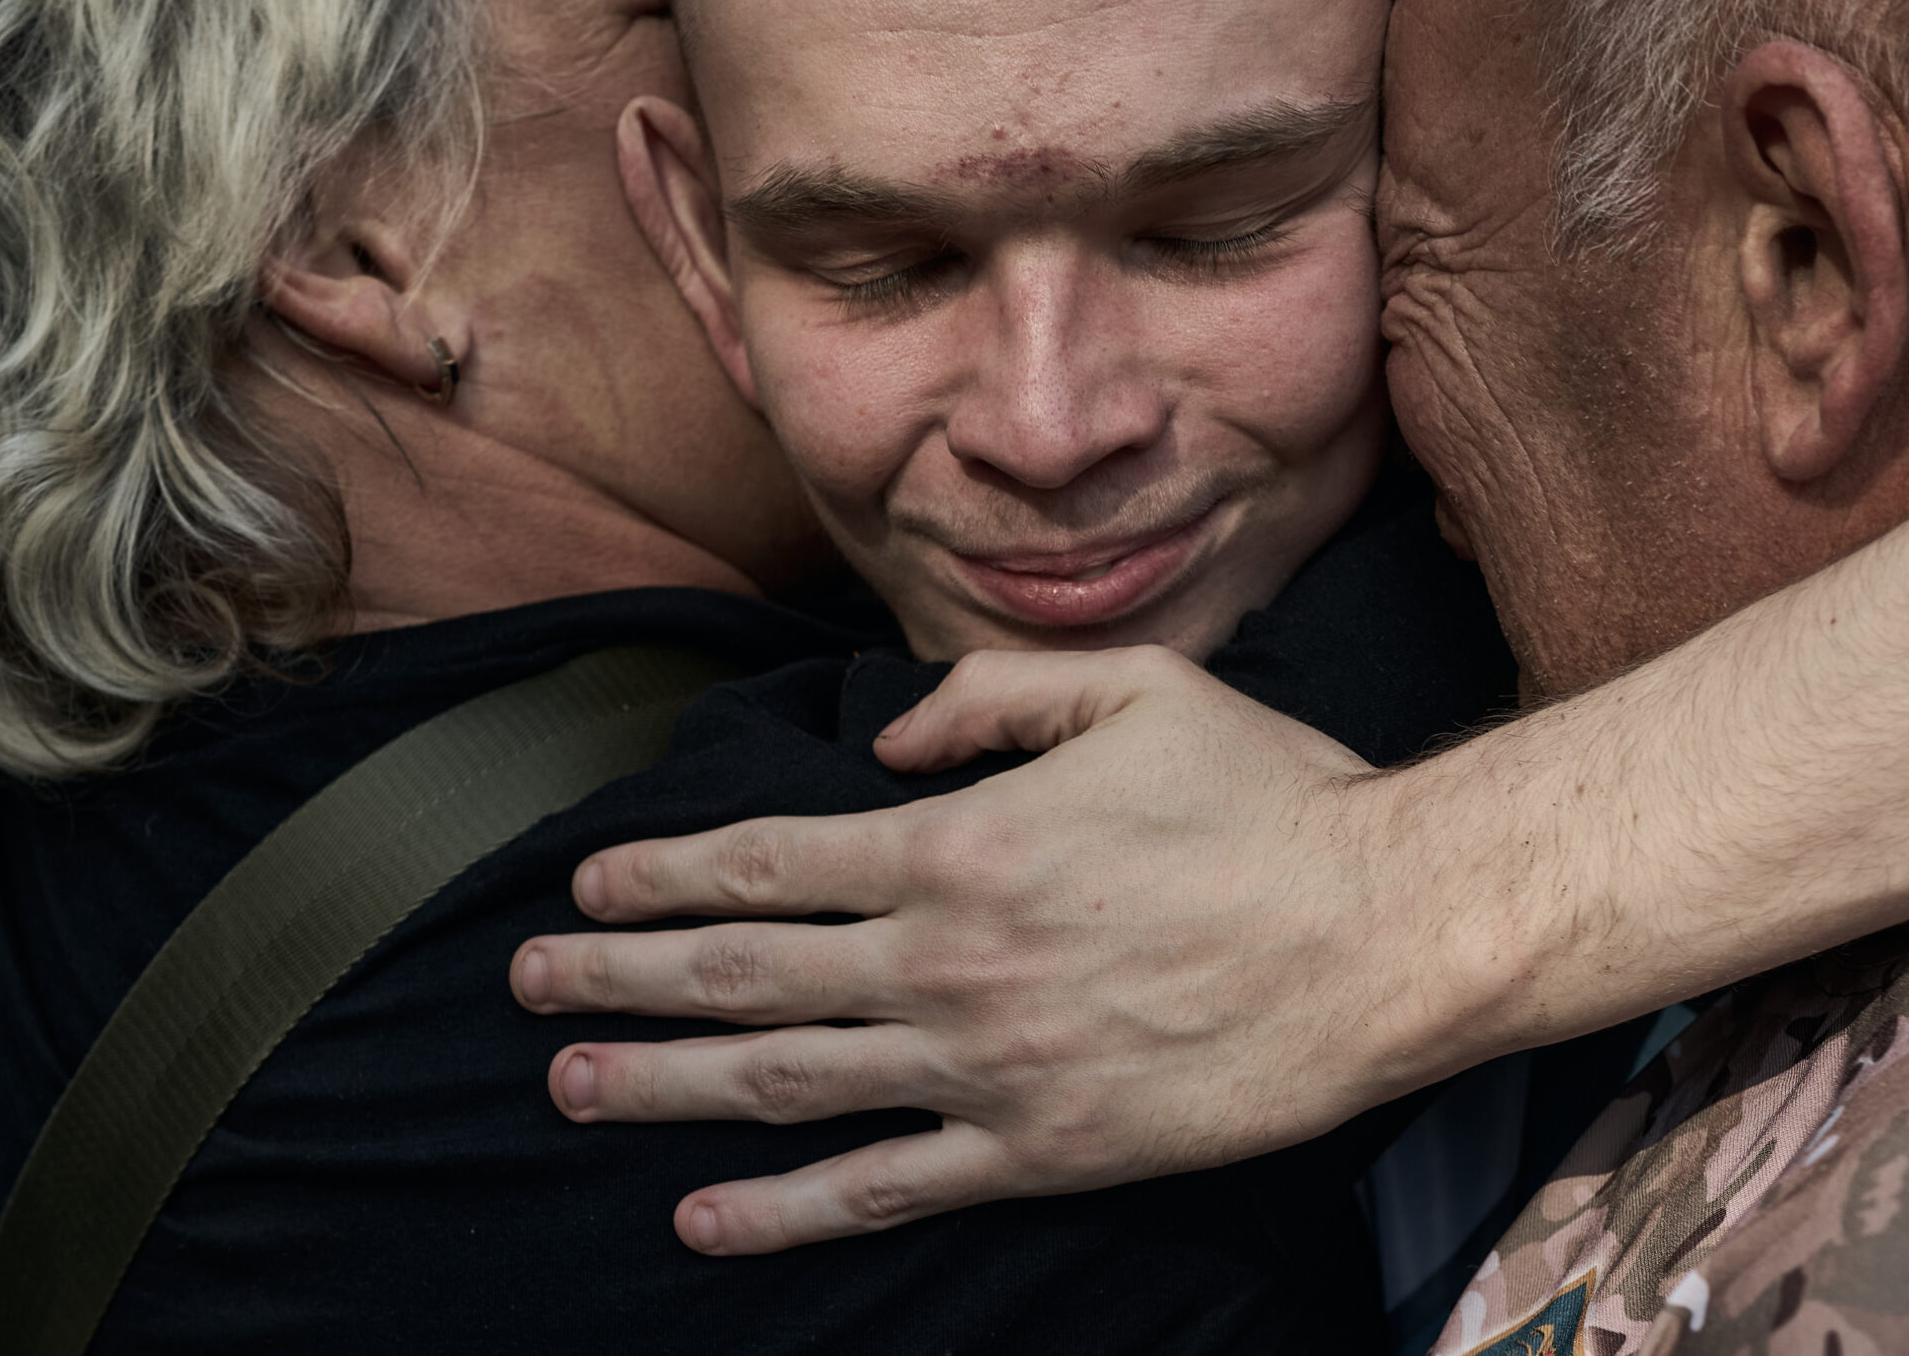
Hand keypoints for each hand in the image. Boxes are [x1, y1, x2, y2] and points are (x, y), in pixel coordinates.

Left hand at [511, 646, 1533, 1255]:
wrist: (1385, 938)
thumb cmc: (1269, 802)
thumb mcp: (1137, 689)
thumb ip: (992, 697)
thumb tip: (890, 742)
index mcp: (961, 844)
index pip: (767, 862)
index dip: (662, 878)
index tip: (585, 892)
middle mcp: (948, 961)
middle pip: (744, 976)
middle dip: (619, 980)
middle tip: (523, 990)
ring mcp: (987, 1066)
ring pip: (784, 1083)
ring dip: (662, 1086)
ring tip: (569, 1085)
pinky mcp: (1041, 1147)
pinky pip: (884, 1187)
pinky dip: (783, 1209)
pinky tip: (703, 1218)